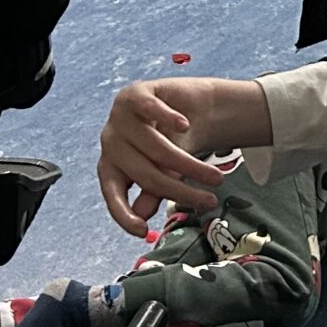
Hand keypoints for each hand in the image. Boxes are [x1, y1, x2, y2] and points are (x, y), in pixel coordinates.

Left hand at [97, 78, 228, 233]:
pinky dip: (169, 118)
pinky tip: (184, 125)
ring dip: (189, 164)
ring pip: (155, 147)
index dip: (124, 214)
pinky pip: (150, 108)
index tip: (142, 231)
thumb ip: (151, 192)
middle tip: (210, 201)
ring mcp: (120, 118)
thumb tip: (141, 214)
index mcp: (111, 167)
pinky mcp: (134, 94)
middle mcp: (111, 143)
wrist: (190, 109)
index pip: (113, 194)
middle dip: (180, 191)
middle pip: (145, 173)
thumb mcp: (165, 173)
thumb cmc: (173, 145)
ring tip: (215, 177)